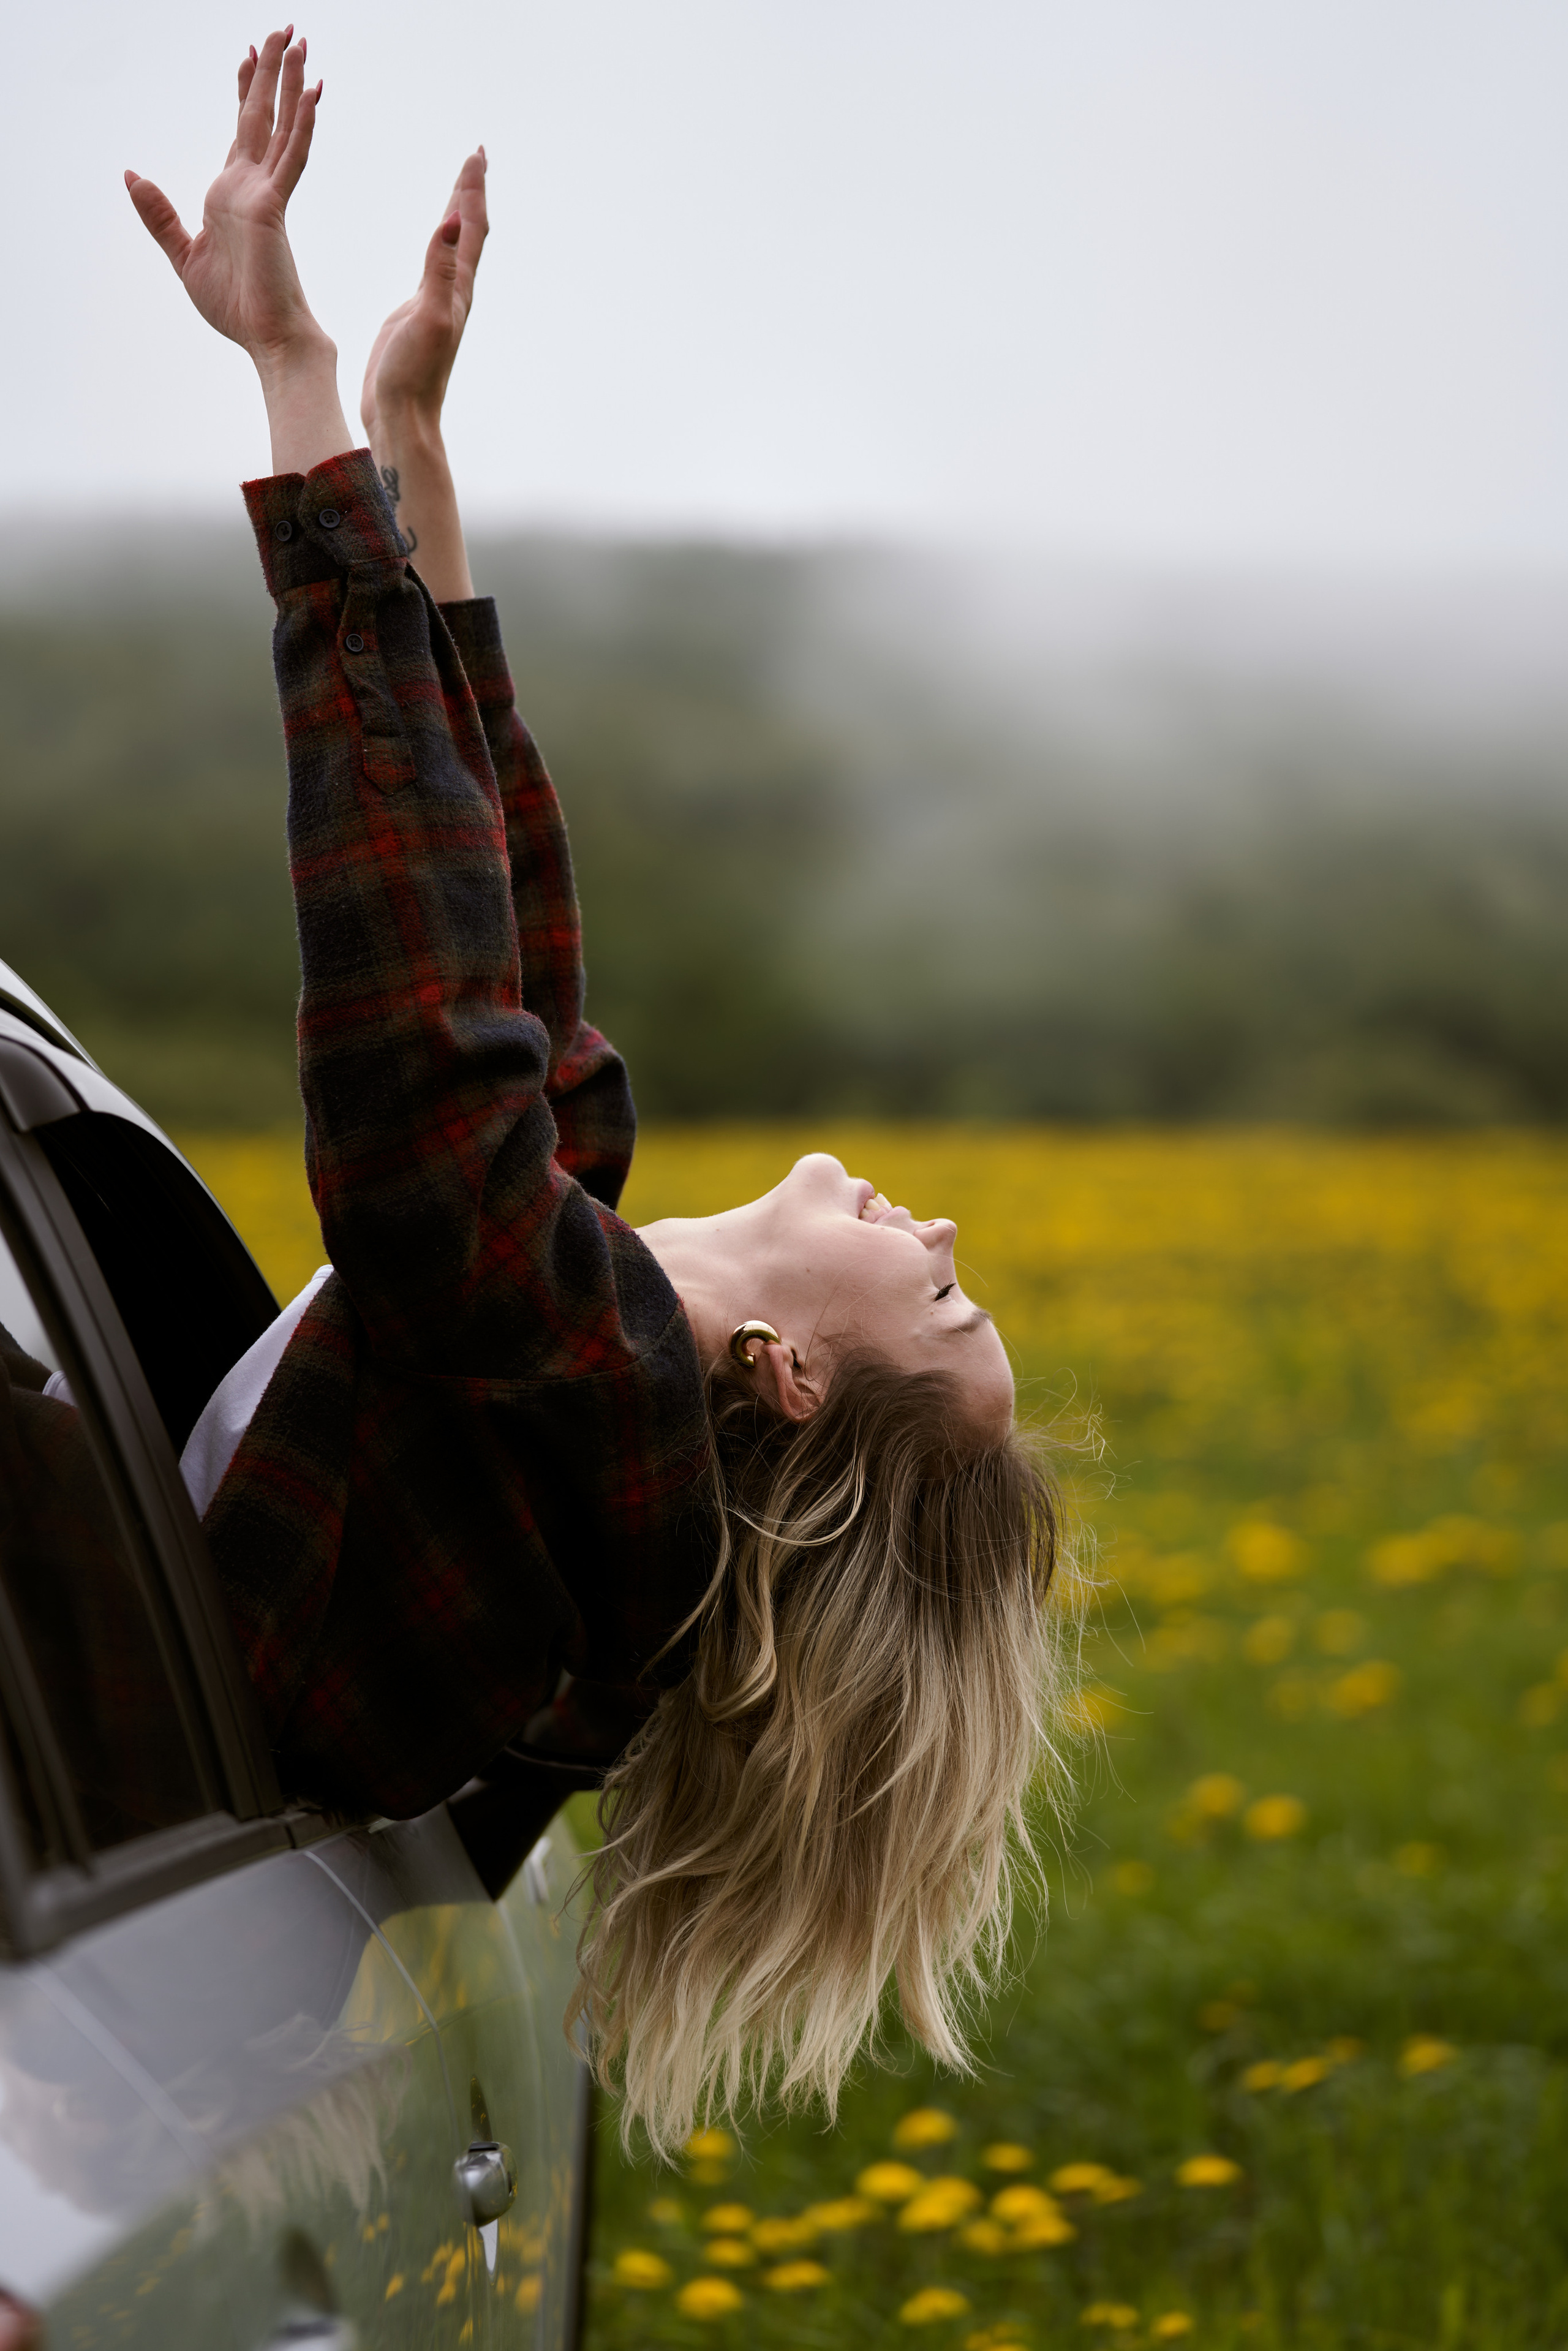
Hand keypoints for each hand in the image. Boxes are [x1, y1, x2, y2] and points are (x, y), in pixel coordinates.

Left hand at [126, 28, 325, 372]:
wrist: (267, 340)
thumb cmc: (235, 308)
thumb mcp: (184, 256)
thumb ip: (159, 215)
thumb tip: (130, 175)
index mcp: (231, 195)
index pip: (243, 133)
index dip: (246, 92)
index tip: (250, 57)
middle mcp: (252, 187)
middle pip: (263, 116)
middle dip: (272, 72)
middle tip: (286, 29)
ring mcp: (266, 194)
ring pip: (281, 126)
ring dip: (290, 83)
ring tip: (300, 43)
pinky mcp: (274, 207)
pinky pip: (291, 158)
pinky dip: (301, 124)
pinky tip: (311, 93)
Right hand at [361, 149, 488, 443]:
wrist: (402, 418)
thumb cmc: (413, 374)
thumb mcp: (428, 316)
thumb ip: (442, 268)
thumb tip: (455, 221)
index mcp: (459, 289)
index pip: (472, 228)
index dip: (473, 190)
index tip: (475, 154)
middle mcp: (455, 294)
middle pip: (470, 233)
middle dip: (470, 194)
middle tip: (474, 159)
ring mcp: (438, 304)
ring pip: (455, 250)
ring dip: (457, 217)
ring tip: (458, 193)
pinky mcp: (419, 315)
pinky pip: (436, 267)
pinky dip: (437, 245)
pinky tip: (435, 245)